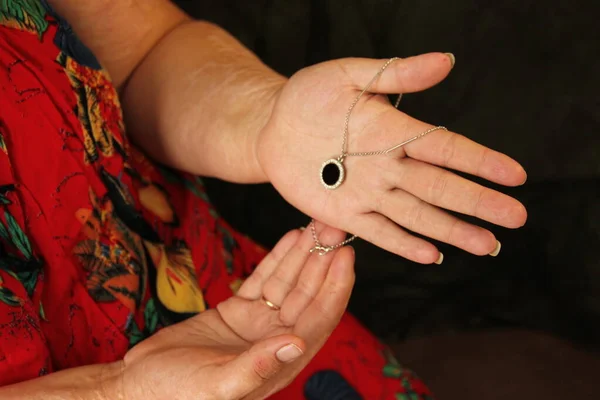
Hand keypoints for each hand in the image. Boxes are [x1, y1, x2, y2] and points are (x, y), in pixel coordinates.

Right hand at [118, 226, 353, 399]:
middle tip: (334, 227)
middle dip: (323, 261)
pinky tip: (292, 239)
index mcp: (279, 362)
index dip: (335, 287)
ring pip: (288, 283)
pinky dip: (277, 259)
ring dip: (304, 255)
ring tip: (317, 225)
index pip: (318, 319)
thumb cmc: (174, 395)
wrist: (139, 385)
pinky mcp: (237, 312)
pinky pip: (264, 280)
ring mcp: (257, 325)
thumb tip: (296, 345)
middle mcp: (275, 341)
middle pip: (308, 294)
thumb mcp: (217, 385)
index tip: (345, 256)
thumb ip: (257, 366)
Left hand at [257, 53, 526, 263]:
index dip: (480, 161)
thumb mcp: (348, 74)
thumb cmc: (309, 96)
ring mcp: (368, 192)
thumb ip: (394, 74)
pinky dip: (403, 244)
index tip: (515, 175)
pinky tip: (432, 256)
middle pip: (440, 187)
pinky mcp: (344, 213)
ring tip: (487, 245)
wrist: (271, 126)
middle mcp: (388, 166)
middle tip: (516, 217)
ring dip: (452, 230)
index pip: (445, 147)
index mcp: (393, 131)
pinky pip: (378, 231)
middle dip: (478, 202)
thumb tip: (445, 61)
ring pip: (417, 215)